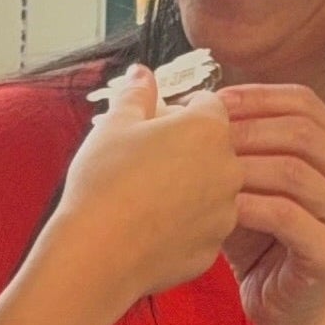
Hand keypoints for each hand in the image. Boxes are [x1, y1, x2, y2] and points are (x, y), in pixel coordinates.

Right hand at [44, 66, 241, 322]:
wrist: (96, 252)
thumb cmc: (104, 182)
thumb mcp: (114, 125)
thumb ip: (136, 94)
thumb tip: (142, 73)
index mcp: (208, 129)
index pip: (208, 104)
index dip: (180, 111)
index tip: (155, 124)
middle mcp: (228, 169)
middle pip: (215, 148)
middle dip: (187, 150)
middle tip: (146, 161)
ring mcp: (225, 213)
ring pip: (211, 189)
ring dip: (189, 187)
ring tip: (145, 197)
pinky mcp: (212, 247)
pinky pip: (202, 227)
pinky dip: (183, 225)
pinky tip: (150, 226)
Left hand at [218, 85, 324, 324]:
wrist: (277, 302)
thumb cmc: (260, 234)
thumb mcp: (251, 175)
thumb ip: (239, 137)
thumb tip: (192, 96)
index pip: (304, 103)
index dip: (254, 98)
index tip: (207, 103)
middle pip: (301, 132)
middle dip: (244, 130)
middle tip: (198, 137)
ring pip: (293, 171)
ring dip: (241, 166)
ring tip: (201, 170)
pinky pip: (286, 215)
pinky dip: (246, 205)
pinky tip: (217, 207)